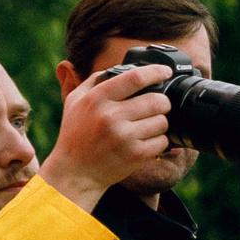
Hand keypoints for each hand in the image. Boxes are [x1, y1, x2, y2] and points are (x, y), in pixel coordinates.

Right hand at [40, 62, 173, 212]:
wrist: (74, 172)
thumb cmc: (76, 134)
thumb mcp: (75, 102)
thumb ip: (95, 81)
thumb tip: (122, 67)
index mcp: (96, 99)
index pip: (134, 78)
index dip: (156, 72)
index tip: (165, 71)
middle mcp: (110, 116)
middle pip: (157, 100)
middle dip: (162, 103)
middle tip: (157, 107)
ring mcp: (123, 137)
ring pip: (163, 121)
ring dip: (160, 123)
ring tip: (146, 127)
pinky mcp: (135, 155)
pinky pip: (163, 141)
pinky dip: (160, 141)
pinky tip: (146, 142)